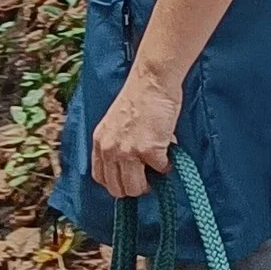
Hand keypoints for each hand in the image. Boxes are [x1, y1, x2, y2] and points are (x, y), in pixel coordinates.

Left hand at [91, 69, 181, 200]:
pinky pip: (161, 170)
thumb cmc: (139, 96)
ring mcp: (128, 152)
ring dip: (150, 182)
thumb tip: (132, 164)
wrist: (152, 80)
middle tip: (148, 177)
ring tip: (158, 168)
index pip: (101, 177)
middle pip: (118, 189)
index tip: (129, 178)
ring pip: (136, 188)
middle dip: (135, 187)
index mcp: (101, 142)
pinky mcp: (149, 151)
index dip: (116, 183)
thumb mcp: (115, 123)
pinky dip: (167, 165)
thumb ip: (117, 143)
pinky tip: (169, 152)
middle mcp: (111, 150)